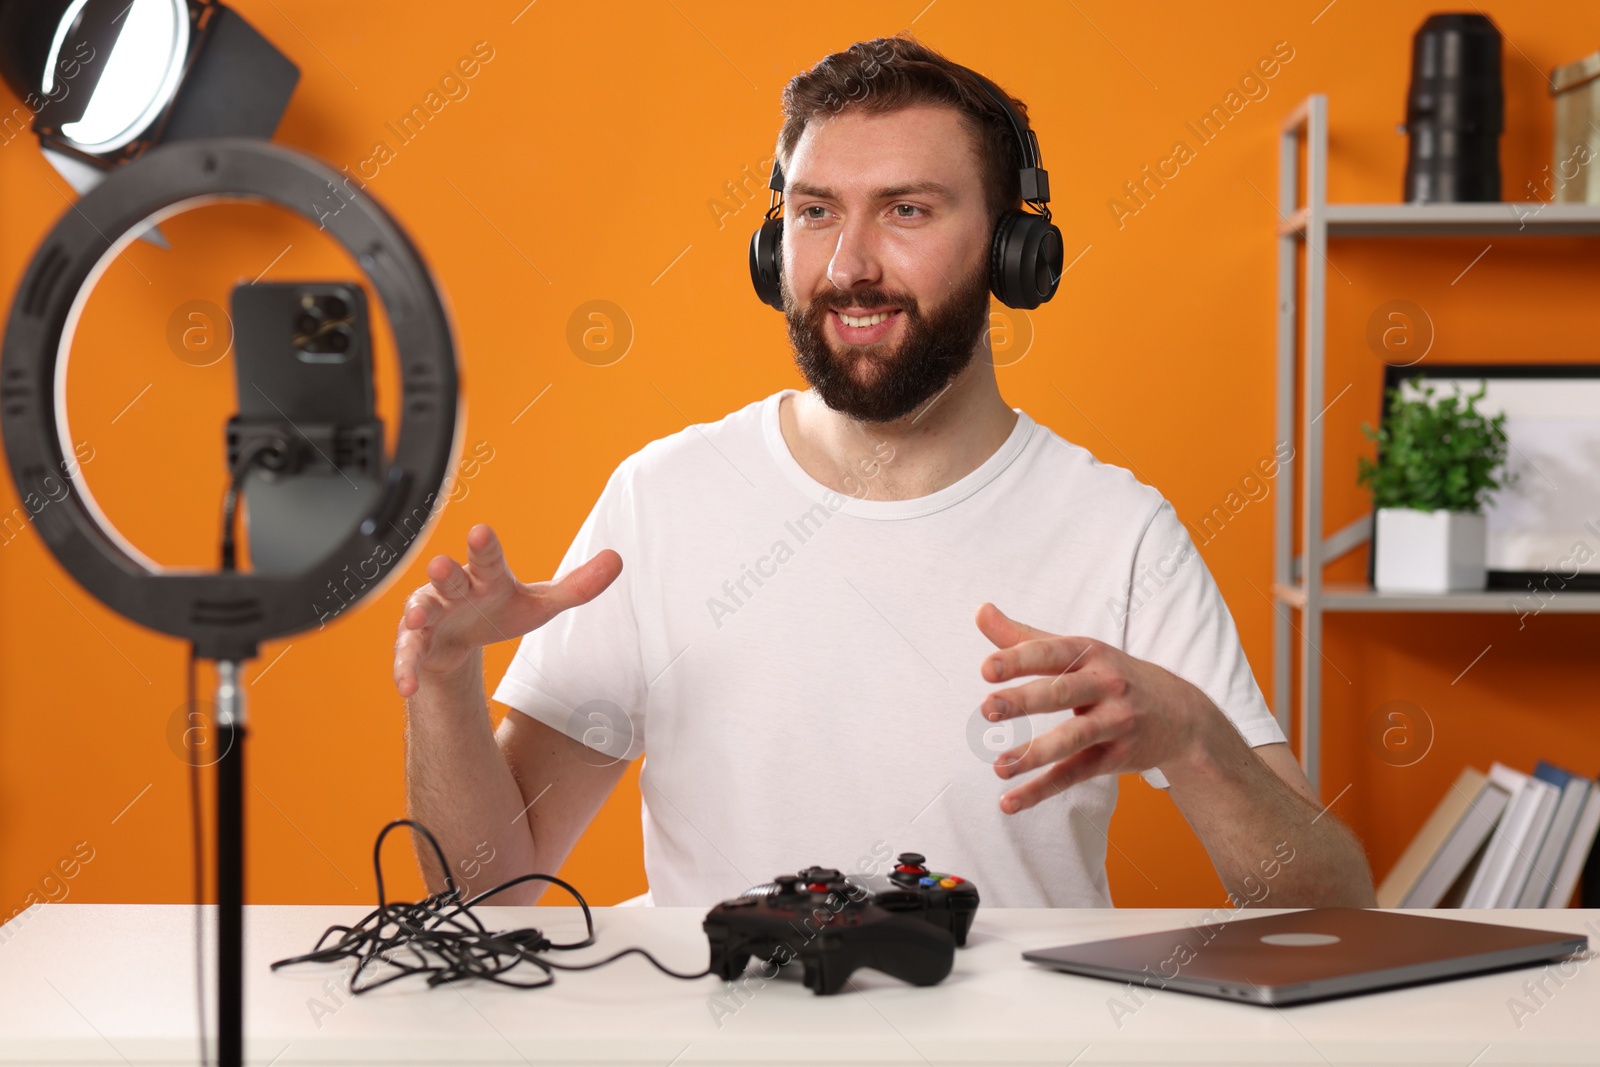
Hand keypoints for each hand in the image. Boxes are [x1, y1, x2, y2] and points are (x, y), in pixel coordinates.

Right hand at [393, 523, 621, 696]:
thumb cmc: (500, 610)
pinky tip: (405, 686)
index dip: (484, 546)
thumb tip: (618, 560)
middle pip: (449, 578)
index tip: (481, 532)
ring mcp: (432, 615)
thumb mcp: (540, 603)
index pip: (487, 558)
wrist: (462, 639)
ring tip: (418, 617)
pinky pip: (408, 655)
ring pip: (421, 610)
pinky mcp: (416, 643)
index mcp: (486, 576)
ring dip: (419, 613)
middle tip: (439, 565)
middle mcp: (455, 590)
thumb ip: (577, 587)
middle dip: (445, 572)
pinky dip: (405, 669)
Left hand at [973, 603, 1211, 813]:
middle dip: (1024, 700)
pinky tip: (1009, 802)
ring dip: (1034, 754)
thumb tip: (980, 611)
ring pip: (1072, 738)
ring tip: (998, 766)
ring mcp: (1115, 722)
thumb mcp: (1076, 651)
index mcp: (1090, 653)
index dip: (1018, 659)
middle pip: (1061, 692)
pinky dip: (1041, 790)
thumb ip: (1024, 637)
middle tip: (987, 707)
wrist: (1182, 715)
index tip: (986, 669)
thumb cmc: (1111, 676)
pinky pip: (1075, 774)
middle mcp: (1106, 685)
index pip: (1051, 653)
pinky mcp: (1116, 758)